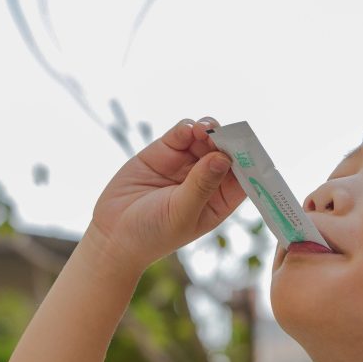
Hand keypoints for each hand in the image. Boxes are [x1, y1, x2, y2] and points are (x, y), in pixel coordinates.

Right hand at [88, 117, 245, 270]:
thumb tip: (222, 158)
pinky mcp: (164, 151)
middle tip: (223, 134)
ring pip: (205, 137)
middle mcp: (206, 179)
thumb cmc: (152, 233)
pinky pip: (181, 133)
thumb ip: (201, 185)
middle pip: (226, 152)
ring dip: (209, 130)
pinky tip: (187, 131)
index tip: (249, 148)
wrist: (113, 233)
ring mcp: (185, 163)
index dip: (249, 161)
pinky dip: (186, 128)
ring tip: (203, 130)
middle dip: (228, 140)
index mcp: (218, 200)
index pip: (243, 177)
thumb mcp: (181, 213)